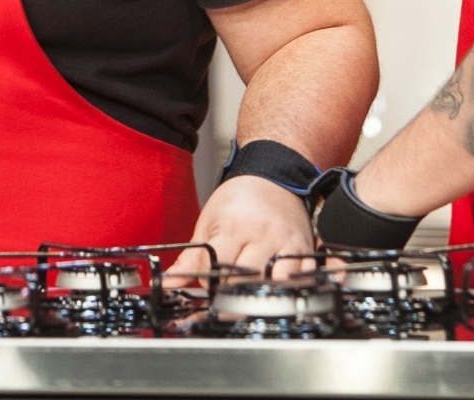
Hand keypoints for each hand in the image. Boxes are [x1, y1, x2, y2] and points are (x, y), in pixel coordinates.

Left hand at [168, 176, 316, 281]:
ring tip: (249, 297)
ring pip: (273, 284)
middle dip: (232, 291)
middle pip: (245, 280)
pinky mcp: (304, 250)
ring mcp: (286, 244)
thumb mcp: (208, 222)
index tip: (208, 278)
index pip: (217, 268)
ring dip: (259, 295)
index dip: (209, 279)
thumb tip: (169, 281)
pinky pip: (300, 279)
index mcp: (234, 227)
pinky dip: (289, 290)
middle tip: (227, 291)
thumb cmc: (239, 199)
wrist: (274, 176)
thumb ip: (191, 257)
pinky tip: (278, 292)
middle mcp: (263, 236)